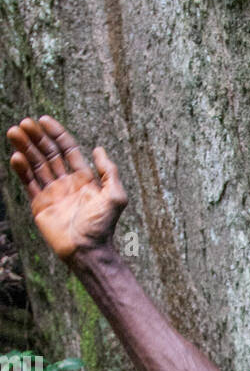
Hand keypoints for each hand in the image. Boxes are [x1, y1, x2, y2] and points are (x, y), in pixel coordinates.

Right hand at [6, 115, 126, 261]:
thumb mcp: (115, 196)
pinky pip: (29, 183)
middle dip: (36, 138)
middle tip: (24, 123)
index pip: (67, 150)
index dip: (56, 134)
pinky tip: (16, 157)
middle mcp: (66, 183)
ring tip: (13, 133)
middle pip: (48, 154)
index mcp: (84, 178)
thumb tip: (98, 149)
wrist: (88, 251)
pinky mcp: (40, 205)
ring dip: (25, 148)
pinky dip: (22, 170)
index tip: (43, 120)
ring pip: (36, 165)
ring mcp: (52, 193)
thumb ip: (109, 172)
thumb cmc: (104, 226)